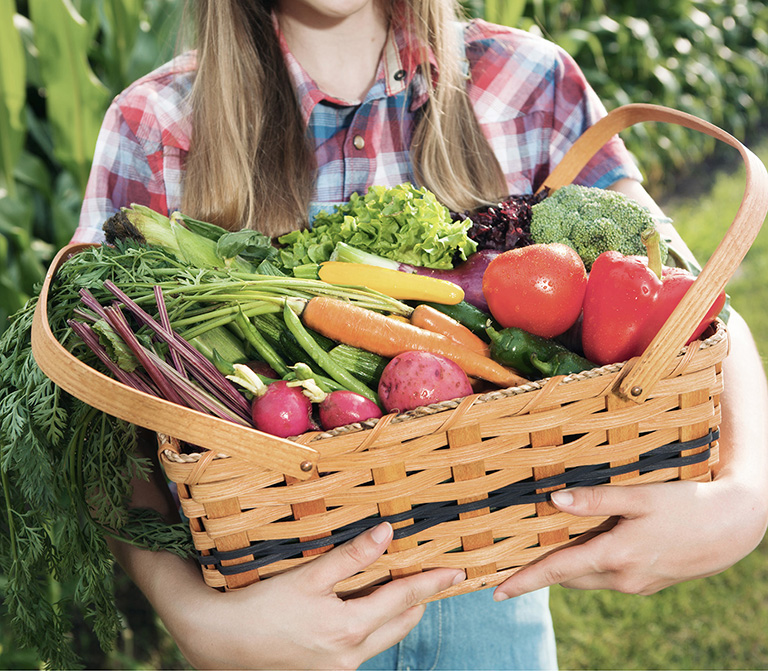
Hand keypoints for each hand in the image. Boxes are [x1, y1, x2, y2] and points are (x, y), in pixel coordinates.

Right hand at [150, 522, 464, 669]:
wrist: (217, 642)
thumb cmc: (260, 606)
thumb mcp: (308, 577)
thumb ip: (351, 557)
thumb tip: (387, 533)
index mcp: (350, 629)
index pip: (405, 600)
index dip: (432, 583)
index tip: (457, 572)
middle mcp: (350, 655)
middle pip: (400, 624)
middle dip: (420, 601)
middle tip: (434, 578)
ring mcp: (337, 668)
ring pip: (382, 638)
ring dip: (396, 615)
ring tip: (405, 592)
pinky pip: (361, 648)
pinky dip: (372, 627)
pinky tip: (363, 611)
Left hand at [493, 477, 767, 600]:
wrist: (735, 527)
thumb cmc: (686, 505)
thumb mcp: (640, 497)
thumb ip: (595, 499)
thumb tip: (554, 500)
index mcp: (615, 556)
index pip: (557, 571)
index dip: (525, 581)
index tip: (497, 591)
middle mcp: (623, 578)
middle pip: (570, 576)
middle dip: (543, 571)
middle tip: (515, 558)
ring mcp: (638, 584)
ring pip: (590, 577)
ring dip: (569, 566)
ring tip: (548, 547)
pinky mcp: (650, 583)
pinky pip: (609, 577)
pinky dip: (592, 564)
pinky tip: (592, 545)